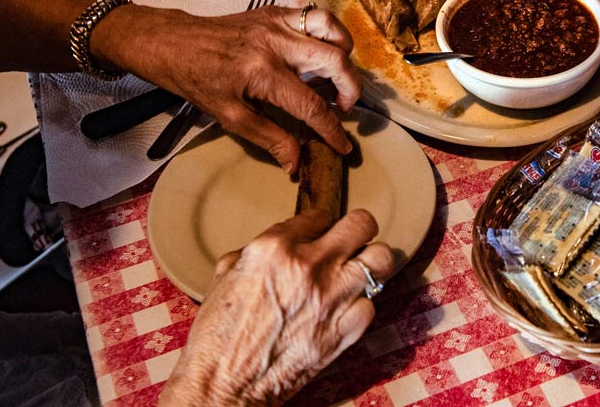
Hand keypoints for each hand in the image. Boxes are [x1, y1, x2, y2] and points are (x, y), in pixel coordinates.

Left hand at [94, 5, 362, 171]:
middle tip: (343, 108)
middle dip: (350, 90)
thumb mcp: (230, 117)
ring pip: (332, 30)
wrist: (174, 42)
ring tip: (337, 76)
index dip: (332, 130)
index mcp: (262, 73)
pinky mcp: (276, 12)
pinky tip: (323, 52)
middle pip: (334, 61)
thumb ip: (269, 139)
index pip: (311, 105)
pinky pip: (316, 16)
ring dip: (344, 56)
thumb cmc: (197, 82)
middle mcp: (276, 42)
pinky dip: (330, 34)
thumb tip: (297, 164)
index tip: (343, 146)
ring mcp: (278, 21)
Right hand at [159, 209, 395, 406]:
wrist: (222, 385)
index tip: (319, 235)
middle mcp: (308, 266)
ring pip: (381, 259)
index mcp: (274, 248)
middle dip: (358, 230)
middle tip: (351, 242)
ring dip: (370, 263)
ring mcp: (331, 298)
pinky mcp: (344, 331)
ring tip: (358, 271)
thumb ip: (259, 248)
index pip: (320, 215)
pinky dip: (360, 307)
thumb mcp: (226, 273)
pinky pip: (371, 305)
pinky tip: (344, 311)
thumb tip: (285, 241)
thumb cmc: (218, 334)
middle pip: (362, 224)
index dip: (320, 225)